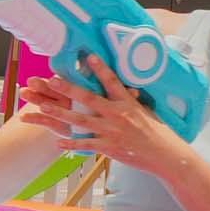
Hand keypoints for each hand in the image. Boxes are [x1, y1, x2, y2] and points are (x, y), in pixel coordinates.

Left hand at [15, 71, 189, 180]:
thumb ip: (132, 100)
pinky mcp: (109, 147)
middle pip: (89, 99)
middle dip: (69, 89)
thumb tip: (128, 89)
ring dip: (61, 113)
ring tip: (44, 107)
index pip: (112, 81)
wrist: (165, 154)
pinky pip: (86, 144)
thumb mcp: (146, 111)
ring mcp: (111, 131)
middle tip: (52, 80)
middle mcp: (117, 114)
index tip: (88, 56)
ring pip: (81, 120)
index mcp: (127, 103)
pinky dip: (72, 144)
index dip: (100, 68)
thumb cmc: (157, 132)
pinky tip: (58, 143)